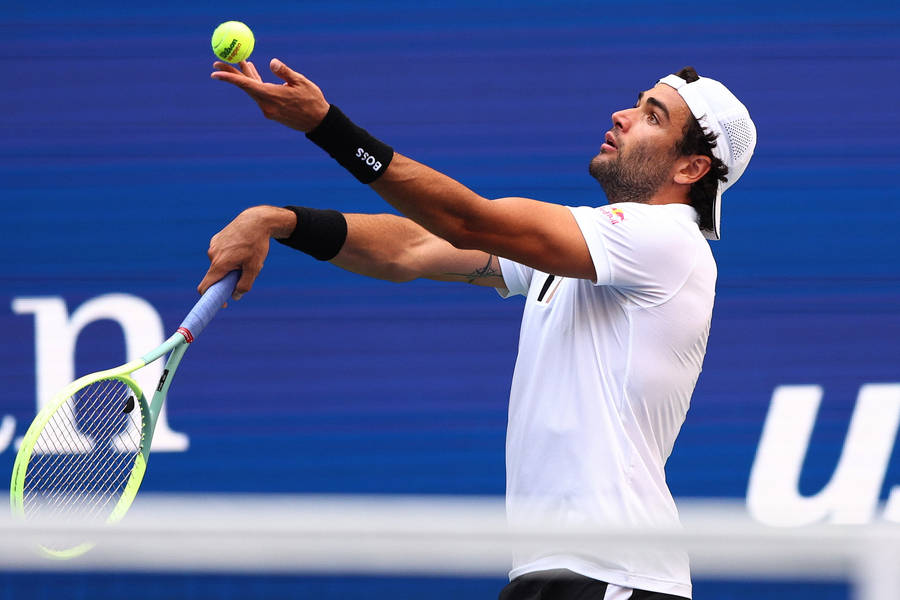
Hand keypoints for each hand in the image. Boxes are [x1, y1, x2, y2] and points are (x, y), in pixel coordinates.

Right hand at [198, 206, 294, 299]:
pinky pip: (220, 254)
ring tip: (245, 258)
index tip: (220, 304)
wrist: (256, 220)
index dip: (209, 298)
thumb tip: (235, 296)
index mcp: (219, 264)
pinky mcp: (216, 239)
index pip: (205, 286)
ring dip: (229, 267)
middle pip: (215, 276)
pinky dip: (228, 257)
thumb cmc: (256, 245)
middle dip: (226, 280)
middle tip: (242, 275)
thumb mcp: (254, 268)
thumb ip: (244, 284)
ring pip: (219, 264)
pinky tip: (241, 249)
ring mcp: (213, 246)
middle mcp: (212, 255)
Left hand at [211, 58, 329, 131]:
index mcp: (272, 96)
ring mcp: (268, 110)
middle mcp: (266, 105)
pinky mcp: (272, 112)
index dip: (229, 77)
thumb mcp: (301, 83)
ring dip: (246, 76)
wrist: (319, 122)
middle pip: (244, 87)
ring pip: (253, 90)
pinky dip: (255, 83)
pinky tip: (253, 72)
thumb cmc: (312, 101)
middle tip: (217, 62)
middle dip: (231, 74)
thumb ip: (285, 72)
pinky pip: (260, 95)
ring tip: (240, 61)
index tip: (214, 71)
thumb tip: (272, 62)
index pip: (246, 85)